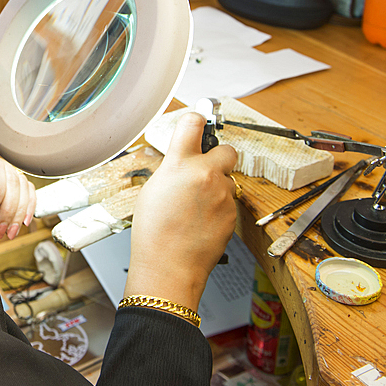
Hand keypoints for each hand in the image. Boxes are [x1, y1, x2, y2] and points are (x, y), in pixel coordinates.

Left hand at [0, 150, 35, 239]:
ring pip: (23, 189)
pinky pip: (27, 196)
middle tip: (0, 229)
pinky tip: (20, 225)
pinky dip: (27, 211)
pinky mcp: (10, 194)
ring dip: (19, 213)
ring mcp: (2, 180)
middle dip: (10, 208)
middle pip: (12, 179)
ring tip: (7, 233)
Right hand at [125, 112, 237, 311]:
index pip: (193, 124)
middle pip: (226, 148)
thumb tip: (182, 163)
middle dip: (219, 155)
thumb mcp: (152, 189)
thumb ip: (172, 170)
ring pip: (228, 179)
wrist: (169, 265)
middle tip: (206, 168)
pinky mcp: (232, 213)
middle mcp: (205, 174)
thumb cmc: (154, 233)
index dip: (196, 120)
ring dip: (217, 186)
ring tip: (197, 206)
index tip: (198, 120)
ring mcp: (222, 194)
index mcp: (180, 164)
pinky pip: (229, 202)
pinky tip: (202, 221)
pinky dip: (219, 208)